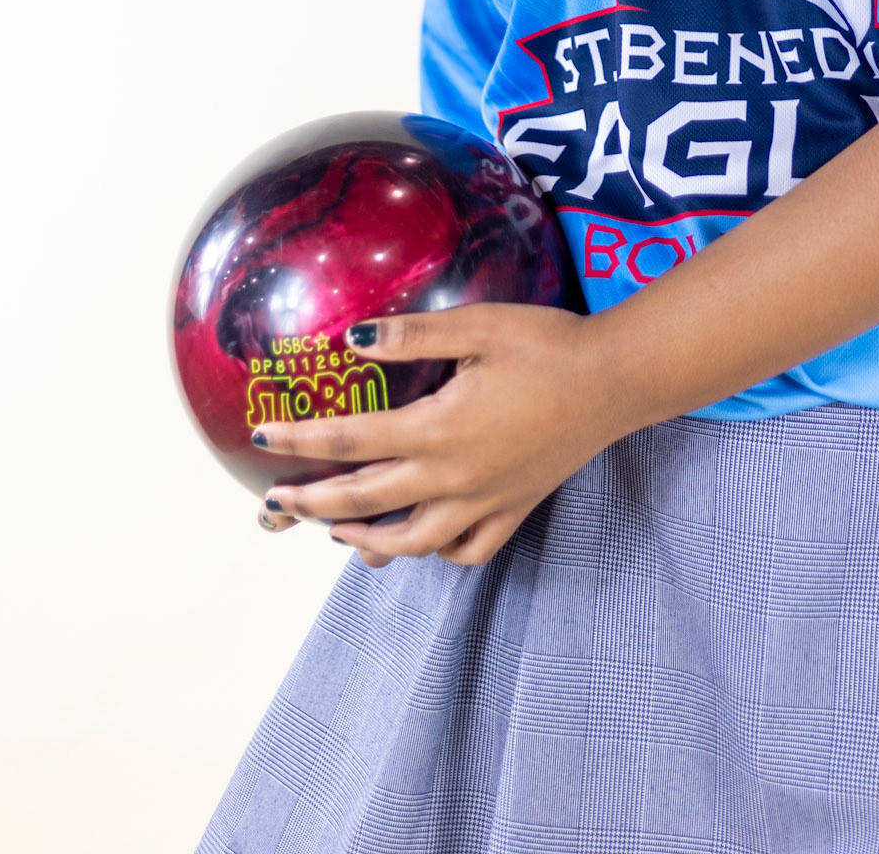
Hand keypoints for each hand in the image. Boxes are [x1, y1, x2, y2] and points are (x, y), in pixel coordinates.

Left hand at [254, 303, 613, 568]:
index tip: (263, 437)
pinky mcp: (513, 509)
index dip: (301, 442)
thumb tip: (351, 339)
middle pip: (367, 504)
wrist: (615, 381)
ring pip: (411, 542)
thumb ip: (411, 334)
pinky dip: (435, 552)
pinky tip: (421, 538)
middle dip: (313, 504)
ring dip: (364, 539)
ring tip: (335, 530)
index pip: (352, 441)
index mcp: (438, 430)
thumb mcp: (477, 326)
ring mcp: (484, 501)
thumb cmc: (547, 345)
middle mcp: (454, 477)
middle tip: (276, 500)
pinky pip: (465, 550)